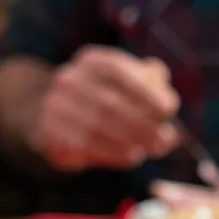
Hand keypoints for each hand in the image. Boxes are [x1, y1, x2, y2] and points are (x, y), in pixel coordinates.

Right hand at [31, 46, 179, 171]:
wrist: (58, 114)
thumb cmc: (108, 96)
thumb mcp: (131, 80)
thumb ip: (152, 82)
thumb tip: (168, 101)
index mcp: (93, 61)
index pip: (121, 72)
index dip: (147, 92)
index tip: (169, 110)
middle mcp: (69, 79)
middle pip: (110, 103)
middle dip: (142, 124)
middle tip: (164, 139)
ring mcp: (55, 106)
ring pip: (97, 127)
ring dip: (129, 141)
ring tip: (149, 150)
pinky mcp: (49, 133)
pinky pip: (83, 146)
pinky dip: (112, 153)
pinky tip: (130, 157)